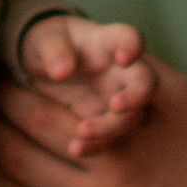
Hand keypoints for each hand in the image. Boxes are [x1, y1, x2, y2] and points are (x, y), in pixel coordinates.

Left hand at [15, 10, 155, 156]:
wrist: (43, 63)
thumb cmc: (50, 43)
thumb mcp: (45, 39)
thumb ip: (54, 50)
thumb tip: (61, 71)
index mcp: (107, 43)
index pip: (129, 37)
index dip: (132, 46)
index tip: (123, 57)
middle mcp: (120, 71)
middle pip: (144, 81)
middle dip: (136, 95)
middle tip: (116, 105)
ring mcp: (115, 96)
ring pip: (130, 115)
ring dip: (112, 126)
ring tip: (83, 132)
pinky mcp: (104, 120)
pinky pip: (109, 136)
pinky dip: (96, 145)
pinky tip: (76, 148)